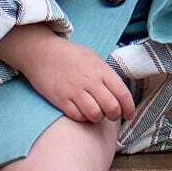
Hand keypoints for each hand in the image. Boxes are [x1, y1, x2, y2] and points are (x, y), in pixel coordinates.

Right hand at [0, 25, 135, 127]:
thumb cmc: (70, 55)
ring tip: (95, 113)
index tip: (129, 115)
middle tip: (112, 115)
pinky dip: (82, 118)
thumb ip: (106, 74)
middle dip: (115, 115)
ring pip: (95, 115)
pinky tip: (81, 112)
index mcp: (102, 69)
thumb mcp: (93, 58)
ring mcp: (75, 91)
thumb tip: (119, 93)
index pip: (122, 93)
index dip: (129, 108)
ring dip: (98, 118)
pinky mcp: (61, 100)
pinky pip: (78, 117)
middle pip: (111, 108)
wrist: (42, 52)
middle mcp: (90, 81)